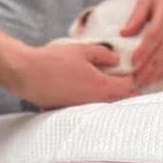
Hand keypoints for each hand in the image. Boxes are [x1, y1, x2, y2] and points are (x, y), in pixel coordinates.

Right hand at [10, 41, 134, 107]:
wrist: (28, 75)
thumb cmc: (54, 61)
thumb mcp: (82, 50)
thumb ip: (103, 54)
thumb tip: (116, 59)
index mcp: (102, 87)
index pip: (129, 87)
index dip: (134, 77)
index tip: (134, 70)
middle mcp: (97, 103)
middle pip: (121, 100)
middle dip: (127, 90)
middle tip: (126, 77)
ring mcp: (86, 110)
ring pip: (107, 106)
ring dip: (112, 96)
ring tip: (110, 82)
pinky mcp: (75, 112)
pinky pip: (93, 108)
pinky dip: (97, 100)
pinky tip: (91, 88)